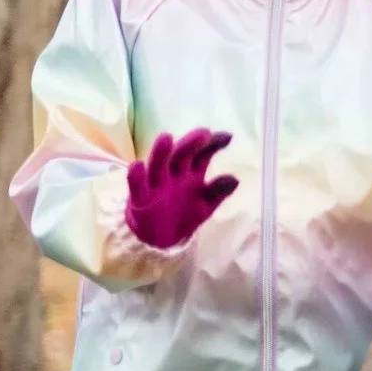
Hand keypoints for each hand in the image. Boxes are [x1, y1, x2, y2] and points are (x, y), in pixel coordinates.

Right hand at [124, 129, 237, 251]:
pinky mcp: (140, 198)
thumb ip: (218, 192)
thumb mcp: (206, 206)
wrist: (160, 237)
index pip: (202, 154)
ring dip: (161, 153)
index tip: (227, 137)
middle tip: (204, 133)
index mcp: (192, 173)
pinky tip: (137, 165)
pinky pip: (137, 186)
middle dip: (191, 143)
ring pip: (158, 165)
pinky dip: (136, 177)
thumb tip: (235, 180)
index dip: (213, 144)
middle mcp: (174, 174)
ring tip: (166, 138)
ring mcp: (156, 184)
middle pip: (181, 155)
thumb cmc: (184, 215)